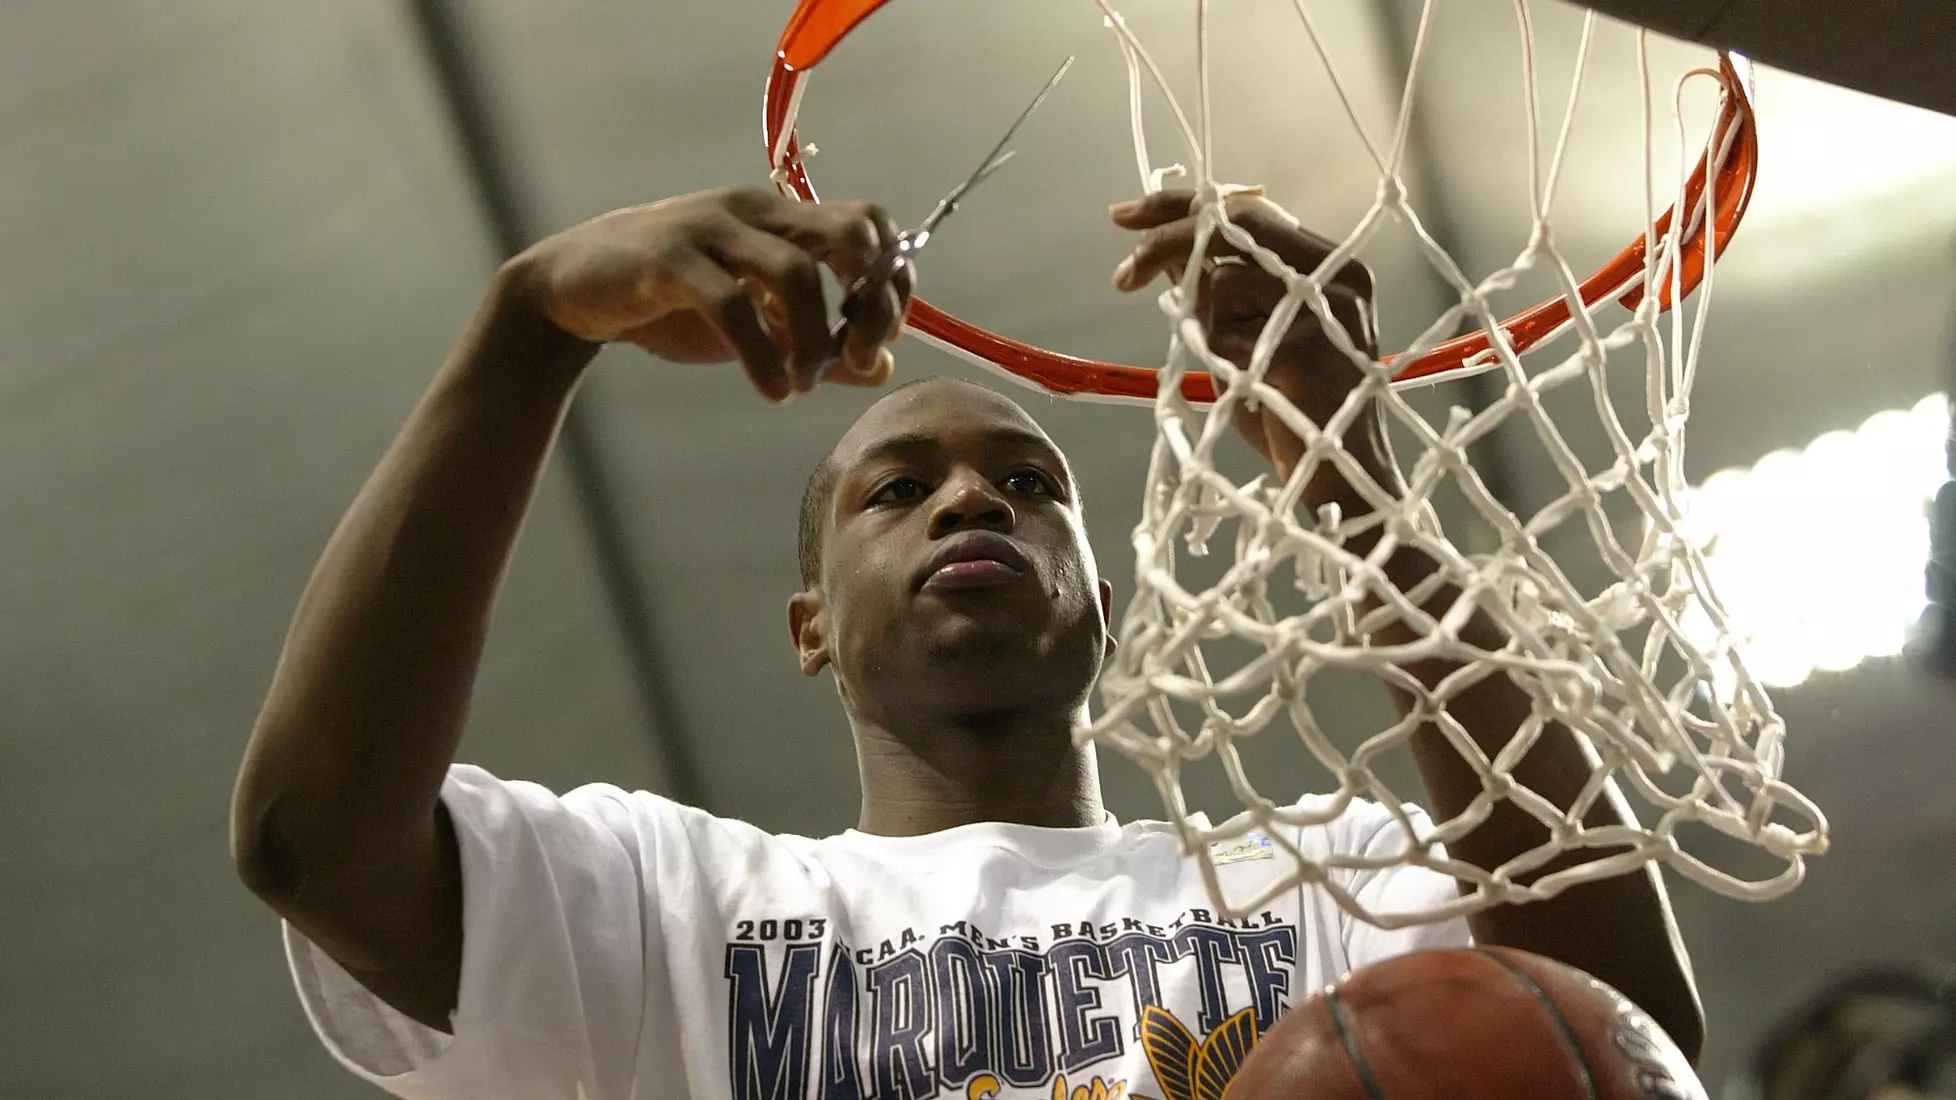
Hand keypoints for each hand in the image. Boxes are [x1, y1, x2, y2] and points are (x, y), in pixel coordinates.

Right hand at [503, 187, 912, 401]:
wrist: (571, 290)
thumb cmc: (672, 304)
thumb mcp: (757, 323)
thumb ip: (820, 342)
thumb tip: (881, 366)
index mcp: (782, 216)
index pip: (869, 225)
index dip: (893, 282)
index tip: (878, 341)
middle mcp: (754, 211)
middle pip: (850, 235)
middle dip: (871, 303)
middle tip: (858, 358)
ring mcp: (711, 231)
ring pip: (797, 273)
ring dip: (814, 340)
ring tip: (803, 385)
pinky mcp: (669, 262)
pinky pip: (734, 306)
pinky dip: (764, 356)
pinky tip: (773, 392)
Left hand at [1110, 190, 1397, 507]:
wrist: (1338, 479)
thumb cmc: (1292, 413)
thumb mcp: (1246, 338)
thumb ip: (1214, 289)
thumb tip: (1164, 249)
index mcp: (1329, 264)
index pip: (1248, 209)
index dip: (1181, 206)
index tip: (1124, 215)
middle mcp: (1339, 273)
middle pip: (1234, 225)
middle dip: (1166, 242)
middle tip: (1123, 274)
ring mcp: (1328, 307)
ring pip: (1223, 281)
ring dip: (1208, 330)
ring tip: (1244, 374)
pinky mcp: (1307, 346)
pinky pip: (1225, 333)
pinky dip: (1222, 362)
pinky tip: (1254, 392)